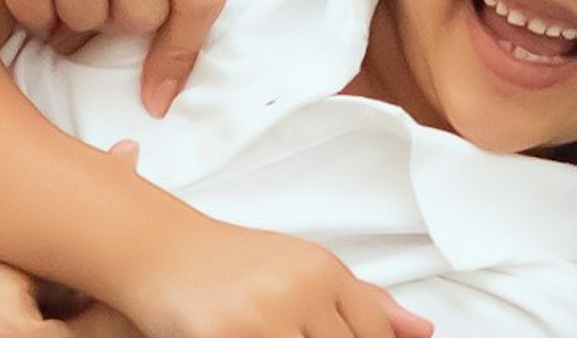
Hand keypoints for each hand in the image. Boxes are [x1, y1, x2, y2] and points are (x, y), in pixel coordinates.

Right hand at [114, 223, 431, 337]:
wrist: (154, 248)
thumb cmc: (226, 263)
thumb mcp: (299, 269)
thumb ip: (362, 302)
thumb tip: (422, 331)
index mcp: (324, 271)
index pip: (374, 334)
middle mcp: (301, 289)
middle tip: (293, 335)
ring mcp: (264, 317)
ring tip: (273, 335)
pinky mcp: (229, 336)